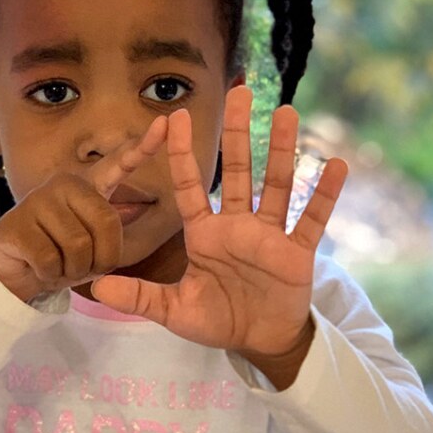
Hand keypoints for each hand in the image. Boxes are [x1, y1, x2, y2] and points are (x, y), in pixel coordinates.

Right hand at [0, 116, 167, 301]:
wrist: (16, 269)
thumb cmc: (64, 254)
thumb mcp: (95, 241)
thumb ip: (111, 227)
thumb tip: (132, 209)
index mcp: (89, 186)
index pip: (119, 163)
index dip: (143, 146)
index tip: (164, 123)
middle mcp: (64, 184)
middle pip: (107, 222)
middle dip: (103, 258)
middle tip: (85, 266)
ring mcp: (37, 200)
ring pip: (79, 247)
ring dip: (75, 270)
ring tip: (61, 265)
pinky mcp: (15, 224)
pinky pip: (50, 260)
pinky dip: (52, 275)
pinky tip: (42, 269)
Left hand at [92, 87, 347, 387]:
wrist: (258, 341)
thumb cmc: (217, 319)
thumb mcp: (173, 311)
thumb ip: (140, 297)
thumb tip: (97, 288)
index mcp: (204, 234)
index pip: (189, 186)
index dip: (181, 153)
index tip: (175, 116)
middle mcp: (237, 226)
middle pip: (238, 171)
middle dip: (238, 133)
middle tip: (240, 91)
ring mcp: (269, 236)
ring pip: (276, 185)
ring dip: (283, 150)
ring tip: (287, 112)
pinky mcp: (296, 252)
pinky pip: (311, 219)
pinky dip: (324, 194)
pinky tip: (335, 164)